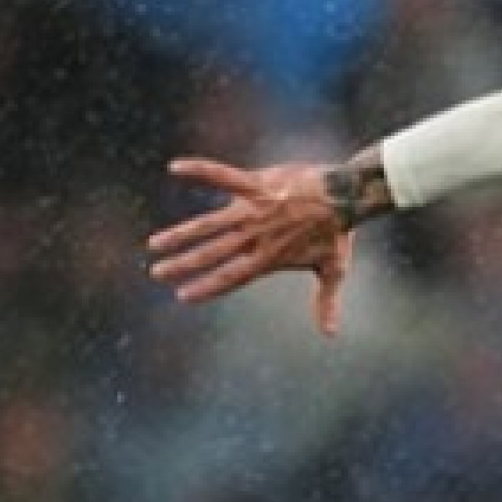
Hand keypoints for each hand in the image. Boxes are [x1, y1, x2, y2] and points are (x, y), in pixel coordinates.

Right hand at [147, 157, 355, 335]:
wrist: (347, 196)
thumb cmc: (339, 233)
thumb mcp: (333, 270)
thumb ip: (326, 302)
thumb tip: (330, 334)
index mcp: (270, 258)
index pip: (232, 277)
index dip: (207, 287)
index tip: (184, 296)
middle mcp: (257, 237)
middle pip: (213, 254)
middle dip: (183, 265)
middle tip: (157, 273)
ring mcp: (254, 210)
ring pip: (209, 225)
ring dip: (180, 234)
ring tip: (155, 244)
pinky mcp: (257, 185)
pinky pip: (224, 176)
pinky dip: (202, 171)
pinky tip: (175, 167)